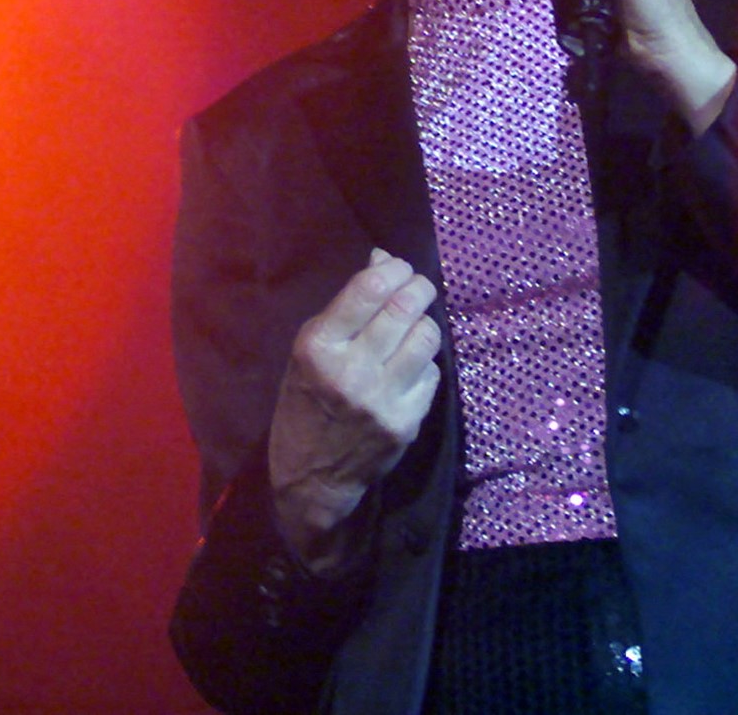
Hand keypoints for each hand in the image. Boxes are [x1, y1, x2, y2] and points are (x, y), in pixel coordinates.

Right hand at [267, 249, 441, 571]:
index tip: (399, 267)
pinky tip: (409, 368)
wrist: (310, 478)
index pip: (368, 289)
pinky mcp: (405, 422)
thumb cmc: (305, 404)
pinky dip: (424, 364)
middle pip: (404, 307)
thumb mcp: (309, 351)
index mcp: (318, 346)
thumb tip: (383, 259)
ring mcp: (381, 398)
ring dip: (425, 324)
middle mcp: (350, 370)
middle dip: (418, 287)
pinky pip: (432, 374)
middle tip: (418, 286)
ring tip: (414, 326)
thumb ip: (346, 308)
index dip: (393, 268)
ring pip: (427, 336)